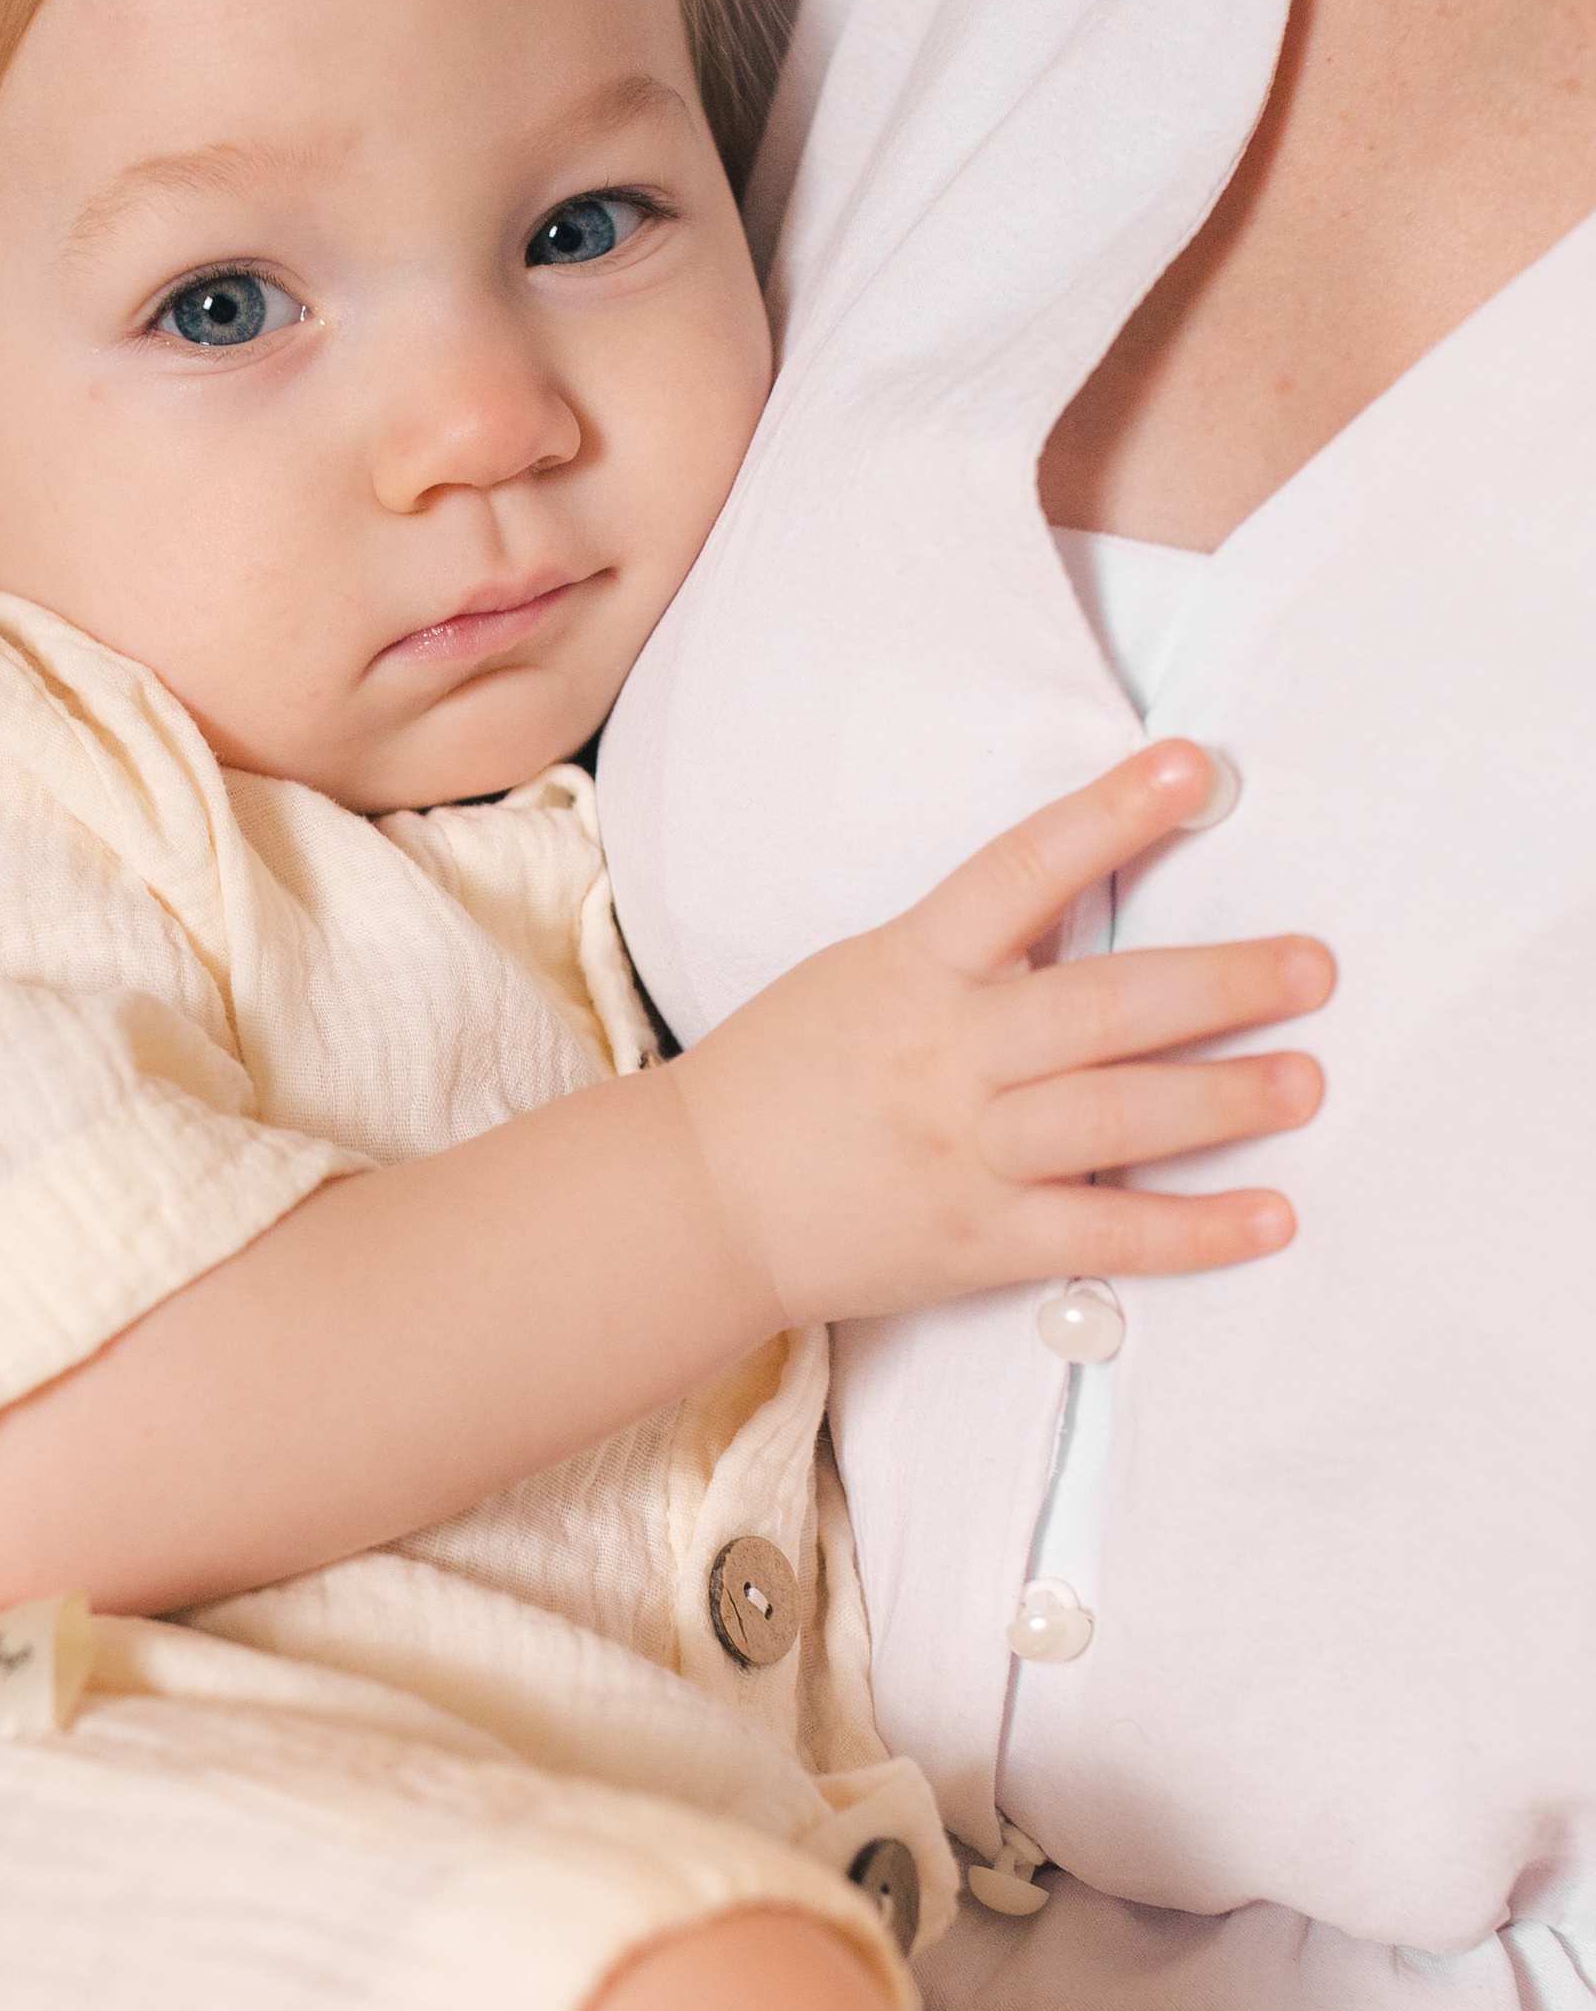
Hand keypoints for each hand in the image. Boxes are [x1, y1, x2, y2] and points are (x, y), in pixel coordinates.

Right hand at [671, 740, 1329, 1328]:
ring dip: (1222, 1099)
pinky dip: (1194, 1231)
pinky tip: (1272, 1215)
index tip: (1195, 770)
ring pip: (1113, 1118)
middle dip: (1217, 983)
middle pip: (1101, 1008)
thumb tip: (1096, 908)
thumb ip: (972, 951)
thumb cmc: (784, 1074)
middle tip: (1312, 968)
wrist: (697, 1199)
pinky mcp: (979, 1240)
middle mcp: (946, 1054)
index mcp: (913, 967)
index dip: (1112, 816)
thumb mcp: (865, 974)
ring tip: (1305, 1079)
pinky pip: (1104, 1234)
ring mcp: (964, 1151)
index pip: (1023, 871)